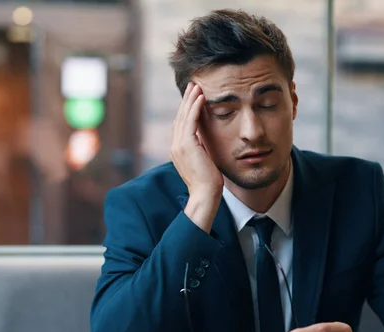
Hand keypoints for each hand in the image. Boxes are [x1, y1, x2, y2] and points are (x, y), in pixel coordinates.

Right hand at [170, 82, 223, 232]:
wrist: (205, 194)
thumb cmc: (208, 181)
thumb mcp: (204, 160)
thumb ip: (202, 148)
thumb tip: (207, 139)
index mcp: (179, 149)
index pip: (181, 124)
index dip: (186, 109)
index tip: (194, 96)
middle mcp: (175, 146)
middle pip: (180, 117)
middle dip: (186, 100)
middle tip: (193, 84)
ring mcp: (179, 145)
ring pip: (183, 116)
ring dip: (190, 99)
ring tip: (197, 86)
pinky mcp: (186, 145)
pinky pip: (190, 121)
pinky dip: (194, 107)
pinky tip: (201, 97)